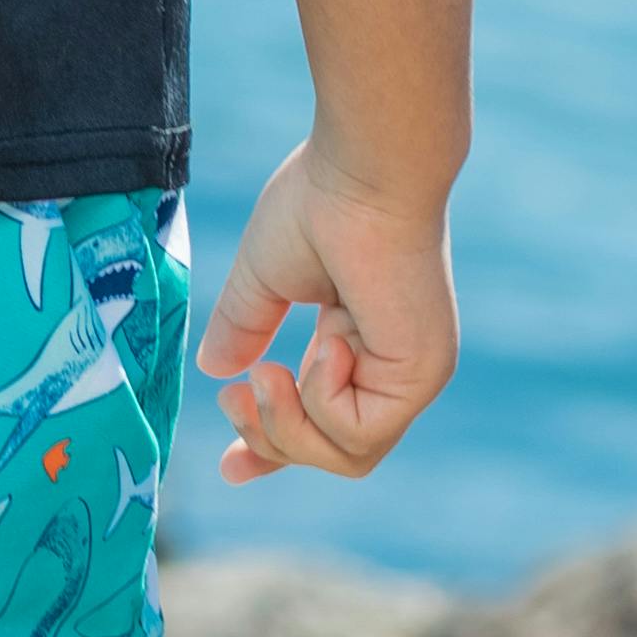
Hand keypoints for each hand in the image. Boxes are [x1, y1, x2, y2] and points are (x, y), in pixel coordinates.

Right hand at [197, 141, 456, 485]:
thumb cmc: (319, 202)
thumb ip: (243, 326)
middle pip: (333, 454)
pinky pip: (359, 433)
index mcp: (359, 341)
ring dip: (288, 424)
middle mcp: (392, 366)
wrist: (363, 170)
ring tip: (265, 373)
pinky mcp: (421, 375)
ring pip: (347, 457)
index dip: (274, 448)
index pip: (324, 422)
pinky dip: (323, 400)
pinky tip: (325, 344)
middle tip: (233, 396)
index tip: (228, 466)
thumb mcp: (265, 279)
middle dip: (270, 440)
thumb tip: (215, 370)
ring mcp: (412, 375)